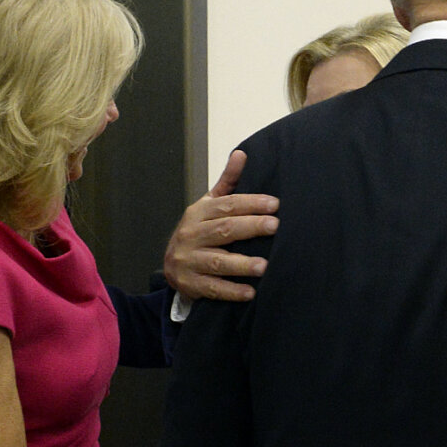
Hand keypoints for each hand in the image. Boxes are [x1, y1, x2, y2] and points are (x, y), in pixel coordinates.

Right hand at [163, 150, 278, 301]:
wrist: (172, 264)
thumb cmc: (199, 230)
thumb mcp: (208, 205)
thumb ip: (227, 183)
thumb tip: (242, 153)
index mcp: (198, 213)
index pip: (227, 205)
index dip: (251, 203)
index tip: (275, 204)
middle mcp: (191, 235)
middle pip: (224, 230)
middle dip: (251, 227)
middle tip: (275, 226)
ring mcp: (189, 261)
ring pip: (218, 262)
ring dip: (242, 264)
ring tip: (265, 265)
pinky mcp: (191, 284)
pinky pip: (213, 289)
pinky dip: (232, 291)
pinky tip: (251, 292)